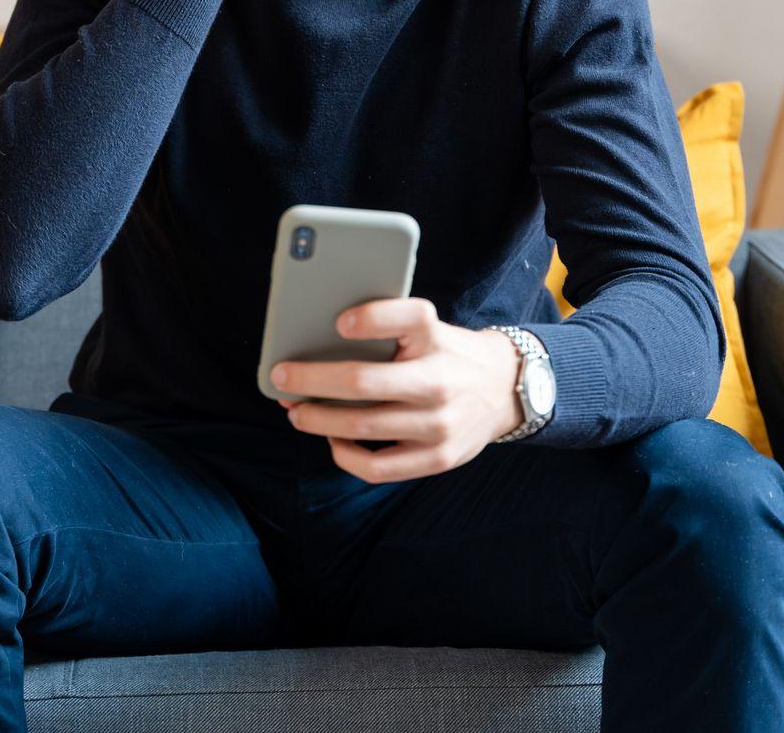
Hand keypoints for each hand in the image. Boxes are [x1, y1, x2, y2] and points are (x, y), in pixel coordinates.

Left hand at [272, 298, 526, 482]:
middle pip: (364, 381)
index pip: (409, 317)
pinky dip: (344, 454)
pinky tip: (333, 440)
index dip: (372, 318)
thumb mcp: (430, 331)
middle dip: (311, 380)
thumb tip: (317, 342)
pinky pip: (377, 467)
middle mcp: (439, 380)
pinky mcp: (437, 458)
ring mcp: (439, 424)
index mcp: (436, 338)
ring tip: (296, 411)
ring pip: (362, 426)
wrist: (503, 390)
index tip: (340, 321)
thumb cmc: (446, 353)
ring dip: (318, 420)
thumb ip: (388, 332)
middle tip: (280, 377)